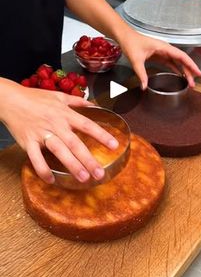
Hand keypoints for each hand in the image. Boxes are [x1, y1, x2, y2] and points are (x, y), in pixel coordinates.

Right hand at [0, 79, 117, 183]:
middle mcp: (56, 124)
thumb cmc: (36, 98)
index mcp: (65, 114)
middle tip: (100, 173)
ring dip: (71, 165)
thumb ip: (77, 101)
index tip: (114, 145)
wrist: (11, 99)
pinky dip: (42, 169)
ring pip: (59, 151)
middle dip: (88, 159)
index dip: (101, 135)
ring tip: (83, 178)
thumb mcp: (59, 96)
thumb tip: (93, 105)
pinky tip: (51, 180)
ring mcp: (41, 134)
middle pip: (75, 143)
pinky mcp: (27, 142)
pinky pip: (36, 158)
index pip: (87, 125)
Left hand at [119, 31, 200, 88]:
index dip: (191, 65)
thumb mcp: (136, 60)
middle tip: (193, 84)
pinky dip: (176, 69)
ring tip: (189, 82)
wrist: (125, 37)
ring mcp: (163, 52)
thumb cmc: (131, 43)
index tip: (198, 72)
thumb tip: (144, 86)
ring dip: (183, 72)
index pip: (182, 56)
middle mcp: (165, 49)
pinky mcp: (158, 55)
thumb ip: (141, 73)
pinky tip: (179, 76)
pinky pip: (170, 63)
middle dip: (189, 72)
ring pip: (177, 62)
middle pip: (182, 60)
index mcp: (164, 47)